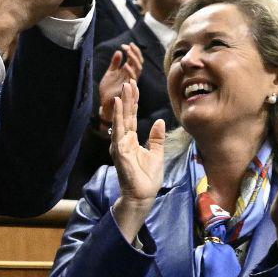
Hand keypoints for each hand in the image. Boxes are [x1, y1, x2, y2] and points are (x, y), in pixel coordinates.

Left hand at [98, 43, 142, 124]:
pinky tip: (125, 64)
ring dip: (134, 59)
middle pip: (139, 63)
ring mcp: (130, 82)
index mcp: (128, 72)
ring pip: (138, 69)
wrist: (104, 102)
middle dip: (135, 53)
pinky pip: (132, 79)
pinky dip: (130, 71)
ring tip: (127, 51)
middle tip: (128, 46)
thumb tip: (119, 51)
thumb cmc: (108, 89)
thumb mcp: (110, 73)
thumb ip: (115, 63)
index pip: (135, 60)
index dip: (133, 51)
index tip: (125, 45)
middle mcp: (131, 76)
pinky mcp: (127, 88)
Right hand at [110, 81, 165, 206]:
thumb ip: (156, 138)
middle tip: (129, 81)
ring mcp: (120, 145)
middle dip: (128, 98)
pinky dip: (119, 117)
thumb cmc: (148, 178)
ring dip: (122, 104)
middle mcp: (123, 141)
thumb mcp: (157, 154)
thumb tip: (158, 121)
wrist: (143, 195)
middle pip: (126, 115)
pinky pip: (119, 131)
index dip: (133, 102)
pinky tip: (119, 105)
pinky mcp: (119, 151)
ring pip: (121, 120)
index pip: (132, 117)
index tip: (135, 87)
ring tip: (124, 88)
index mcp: (132, 141)